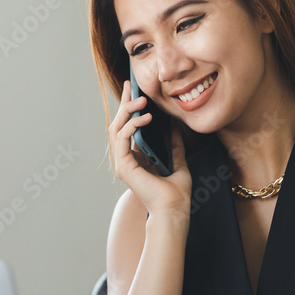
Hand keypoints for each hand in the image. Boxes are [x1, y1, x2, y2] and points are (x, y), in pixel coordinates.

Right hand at [108, 81, 191, 220]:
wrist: (174, 210)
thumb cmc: (176, 193)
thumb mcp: (178, 162)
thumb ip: (174, 146)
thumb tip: (175, 128)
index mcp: (135, 158)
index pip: (127, 128)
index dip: (129, 109)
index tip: (134, 92)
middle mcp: (125, 160)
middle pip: (118, 125)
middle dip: (124, 103)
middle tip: (130, 85)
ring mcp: (122, 163)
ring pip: (116, 129)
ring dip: (127, 111)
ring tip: (141, 100)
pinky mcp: (124, 166)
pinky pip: (123, 138)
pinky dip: (132, 125)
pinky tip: (145, 117)